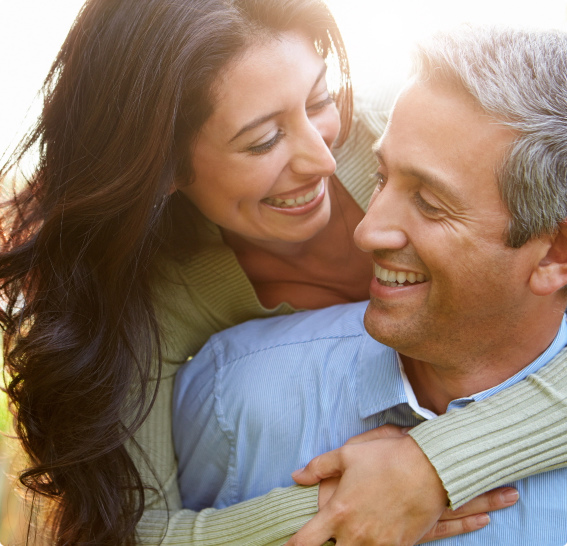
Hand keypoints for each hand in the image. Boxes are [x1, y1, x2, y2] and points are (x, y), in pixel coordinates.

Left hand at [287, 425, 517, 544]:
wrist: (429, 469)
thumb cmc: (386, 458)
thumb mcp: (348, 454)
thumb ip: (318, 467)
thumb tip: (297, 476)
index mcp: (338, 512)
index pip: (305, 542)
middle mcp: (355, 534)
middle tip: (325, 537)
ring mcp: (378, 544)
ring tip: (351, 534)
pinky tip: (372, 537)